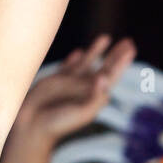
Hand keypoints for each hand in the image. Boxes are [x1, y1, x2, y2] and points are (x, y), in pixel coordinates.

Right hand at [13, 35, 136, 147]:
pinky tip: (79, 52)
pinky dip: (74, 59)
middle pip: (104, 68)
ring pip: (87, 63)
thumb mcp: (81, 112)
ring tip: (106, 37)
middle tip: (128, 42)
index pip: (112, 76)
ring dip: (97, 51)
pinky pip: (68, 66)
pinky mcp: (55, 81)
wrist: (32, 125)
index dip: (121, 63)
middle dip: (115, 55)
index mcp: (93, 96)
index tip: (130, 49)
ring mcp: (69, 83)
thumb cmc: (58, 123)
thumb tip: (104, 78)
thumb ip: (94, 96)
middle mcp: (84, 88)